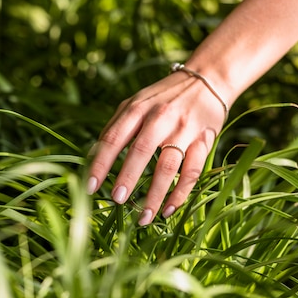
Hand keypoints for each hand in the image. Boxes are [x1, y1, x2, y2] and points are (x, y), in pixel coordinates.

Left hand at [87, 69, 227, 225]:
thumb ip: (115, 127)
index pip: (114, 137)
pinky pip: (192, 171)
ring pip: (168, 166)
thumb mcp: (135, 103)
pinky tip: (168, 210)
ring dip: (155, 194)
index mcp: (138, 108)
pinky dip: (180, 193)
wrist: (207, 80)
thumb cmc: (163, 97)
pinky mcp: (205, 140)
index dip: (101, 163)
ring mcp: (184, 129)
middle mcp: (161, 117)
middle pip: (142, 150)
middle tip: (117, 200)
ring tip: (143, 217)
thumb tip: (90, 158)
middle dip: (128, 177)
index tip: (91, 186)